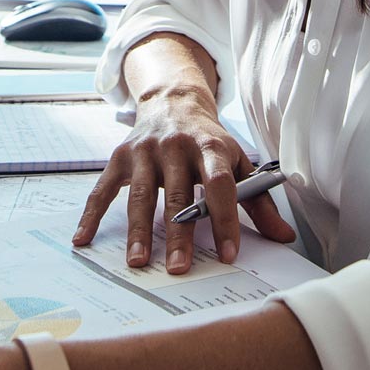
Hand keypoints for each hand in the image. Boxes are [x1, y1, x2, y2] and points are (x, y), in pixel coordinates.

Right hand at [71, 88, 294, 274]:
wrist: (174, 101)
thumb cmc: (209, 140)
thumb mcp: (239, 161)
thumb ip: (260, 201)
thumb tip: (285, 238)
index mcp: (210, 146)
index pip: (220, 185)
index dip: (225, 220)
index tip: (229, 254)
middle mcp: (176, 146)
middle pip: (177, 194)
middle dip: (178, 234)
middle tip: (178, 268)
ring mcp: (145, 151)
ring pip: (140, 196)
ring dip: (138, 231)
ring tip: (138, 262)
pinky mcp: (120, 157)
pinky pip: (103, 189)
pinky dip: (91, 214)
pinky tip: (83, 239)